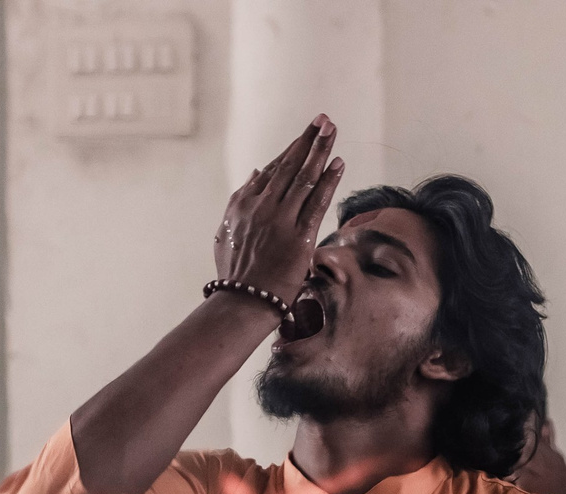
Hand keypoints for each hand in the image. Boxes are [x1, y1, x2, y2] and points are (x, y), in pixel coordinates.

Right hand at [213, 115, 343, 310]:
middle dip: (308, 140)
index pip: (273, 170)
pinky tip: (338, 163)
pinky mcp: (298, 238)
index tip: (306, 135)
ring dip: (320, 150)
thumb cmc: (236, 273)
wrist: (242, 301)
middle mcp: (261, 206)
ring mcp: (280, 220)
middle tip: (324, 119)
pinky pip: (316, 203)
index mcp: (243, 203)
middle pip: (290, 166)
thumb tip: (257, 172)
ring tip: (331, 130)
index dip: (292, 150)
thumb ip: (239, 201)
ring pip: (304, 178)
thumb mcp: (226, 232)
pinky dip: (328, 181)